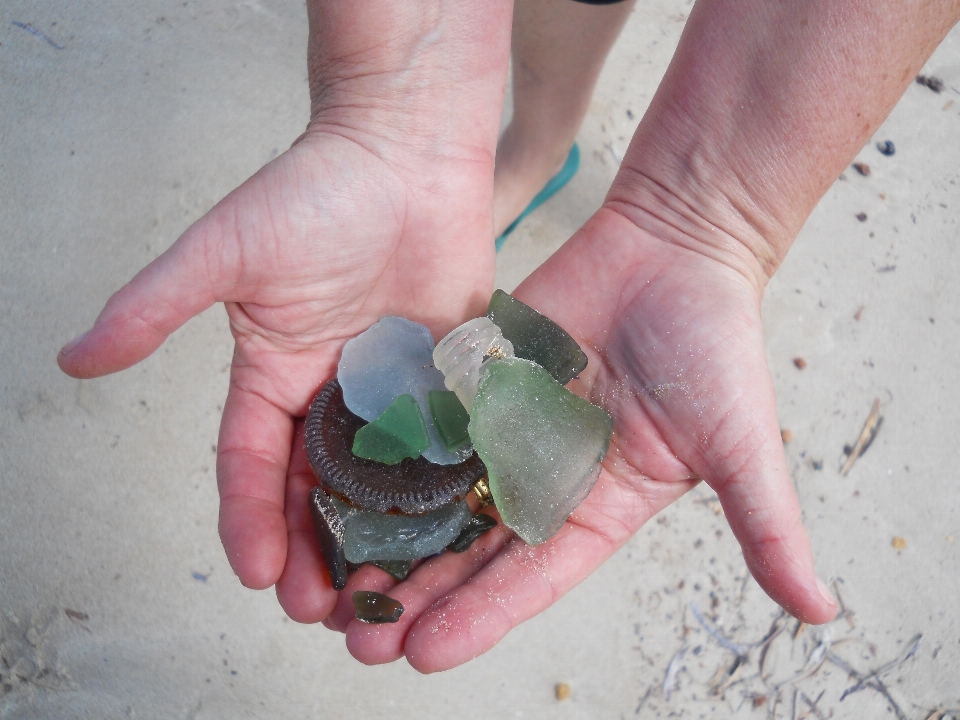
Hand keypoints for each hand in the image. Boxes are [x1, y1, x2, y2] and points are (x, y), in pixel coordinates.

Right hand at [57, 125, 497, 617]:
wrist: (407, 150)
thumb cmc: (317, 189)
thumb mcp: (226, 251)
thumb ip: (155, 306)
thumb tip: (73, 358)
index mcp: (273, 373)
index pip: (251, 461)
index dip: (248, 517)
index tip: (253, 570)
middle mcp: (330, 390)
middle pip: (315, 488)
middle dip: (312, 549)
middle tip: (323, 608)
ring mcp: (391, 388)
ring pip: (380, 480)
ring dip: (377, 538)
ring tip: (383, 594)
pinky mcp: (446, 376)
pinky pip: (444, 442)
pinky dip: (442, 490)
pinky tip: (448, 535)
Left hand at [325, 207, 835, 671]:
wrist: (678, 245)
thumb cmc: (715, 342)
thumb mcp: (739, 443)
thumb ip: (765, 524)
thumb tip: (821, 612)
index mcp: (599, 508)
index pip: (531, 577)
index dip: (480, 615)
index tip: (424, 653)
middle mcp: (546, 478)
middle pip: (471, 548)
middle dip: (419, 592)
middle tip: (357, 634)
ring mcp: (506, 429)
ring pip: (438, 493)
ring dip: (391, 534)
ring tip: (335, 575)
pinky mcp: (479, 382)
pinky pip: (429, 422)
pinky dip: (389, 454)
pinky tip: (339, 480)